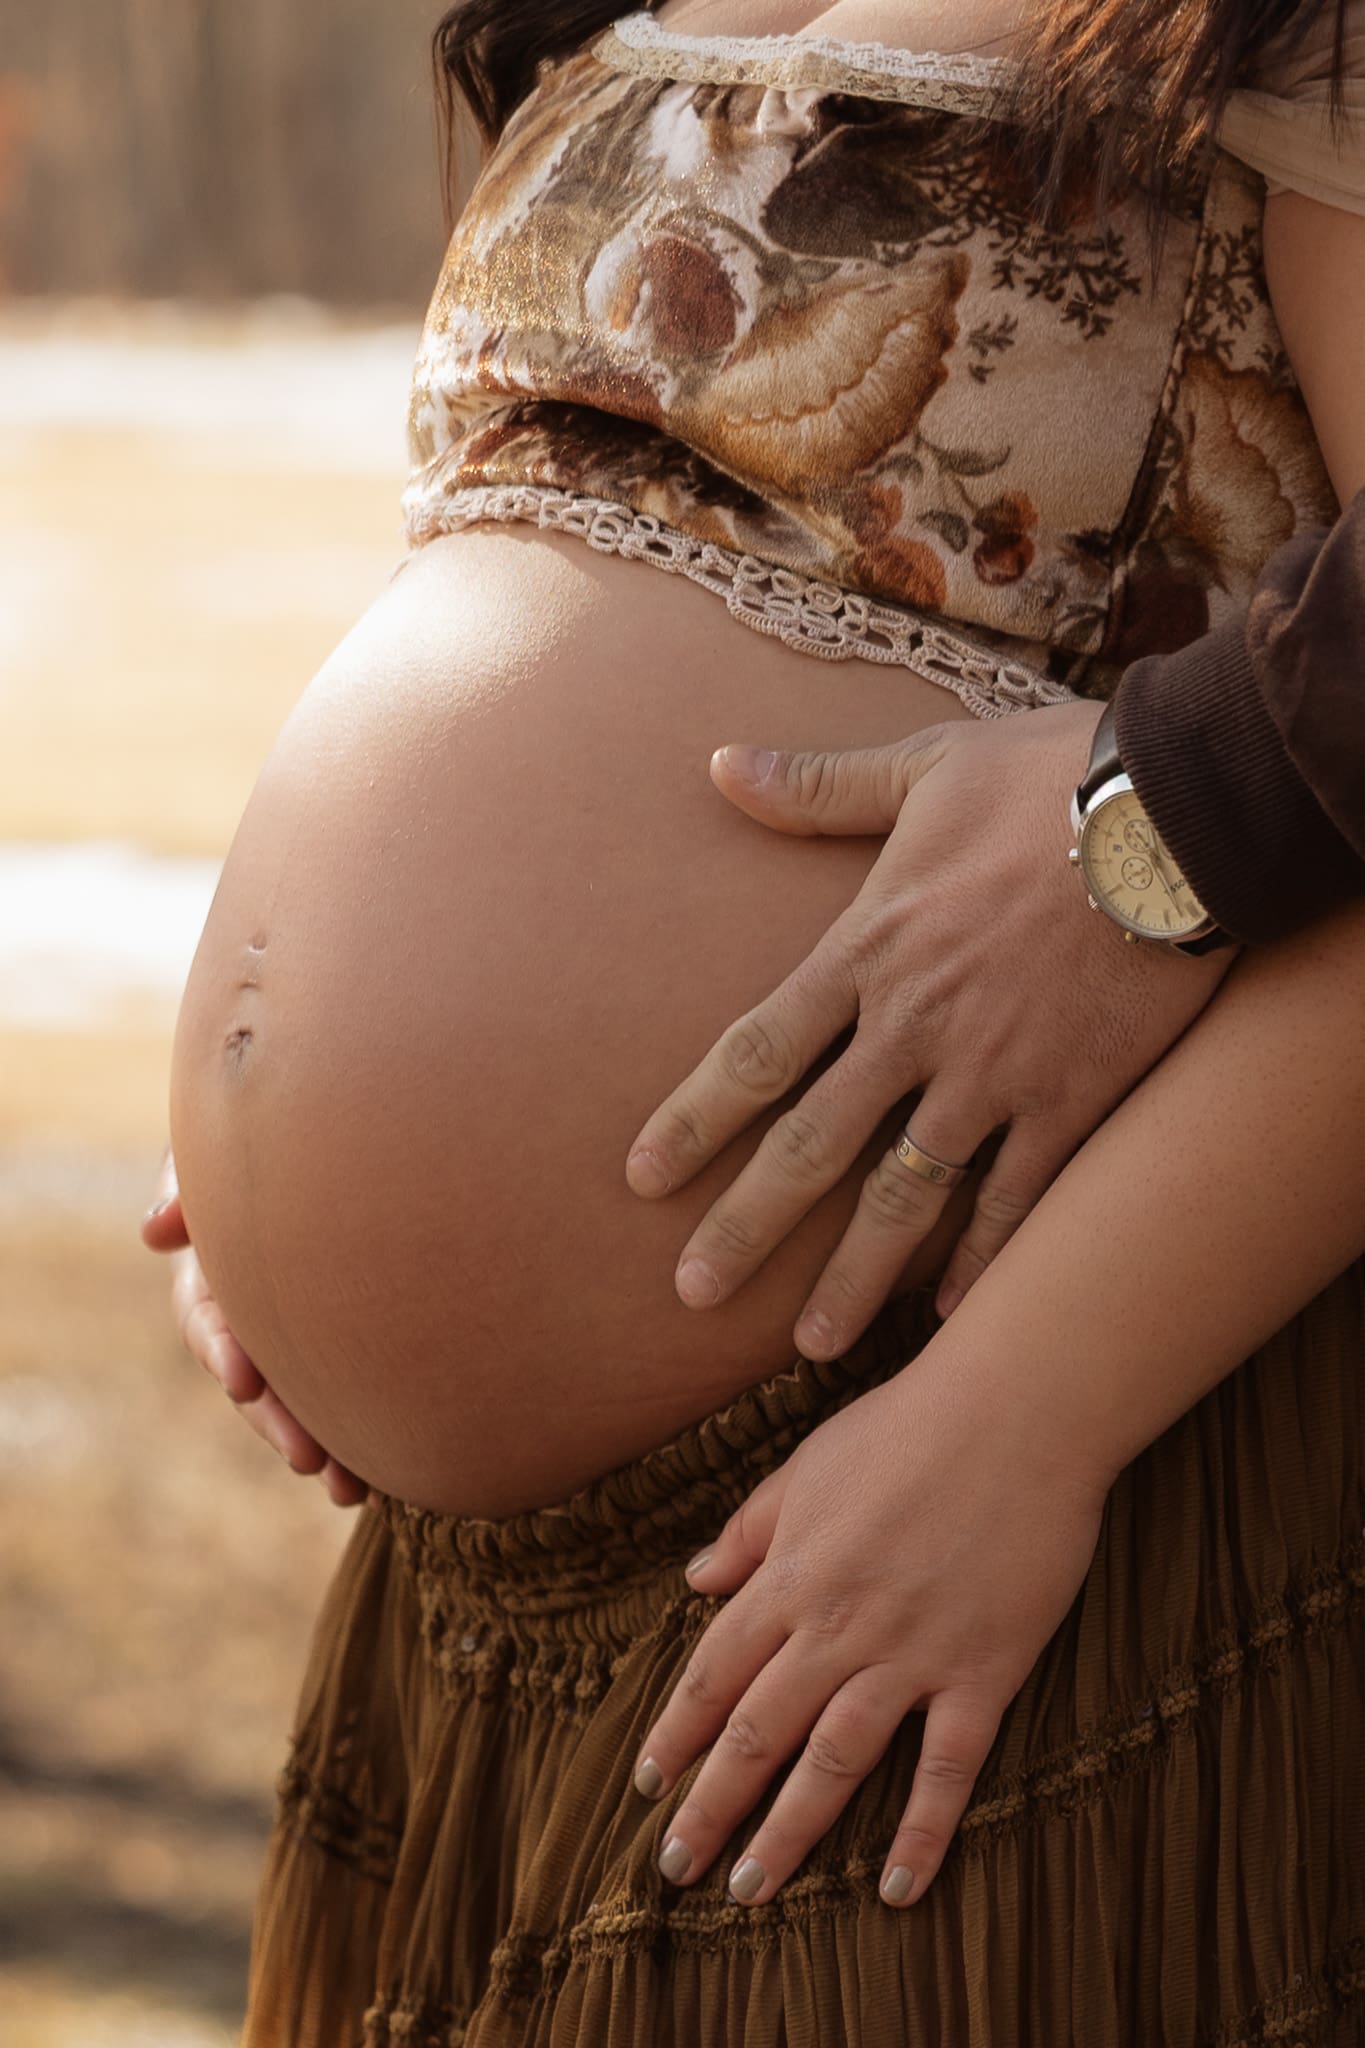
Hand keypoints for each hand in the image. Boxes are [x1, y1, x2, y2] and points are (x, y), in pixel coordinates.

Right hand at [141, 1150, 368, 1507]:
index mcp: (217, 1267)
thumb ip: (194, 1184)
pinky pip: (352, 1389)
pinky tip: (390, 1472)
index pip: (207, 1315)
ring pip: (304, 1395)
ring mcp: (302, 1327)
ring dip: (324, 1442)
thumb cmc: (286, 1124)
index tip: (245, 1378)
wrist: (361, 1123)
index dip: (222, 1347)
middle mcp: (255, 1307)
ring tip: (351, 1489)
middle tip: (307, 1458)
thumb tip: (154, 1233)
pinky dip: (367, 1431)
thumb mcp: (230, 1149)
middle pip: (257, 1376)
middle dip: (278, 1419)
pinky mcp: (353, 1338)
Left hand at [627, 703, 1233, 1353]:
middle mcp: (916, 1026)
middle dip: (747, 1225)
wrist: (1181, 809)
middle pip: (811, 1145)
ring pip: (906, 1193)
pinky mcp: (1074, 1098)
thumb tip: (717, 763)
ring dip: (854, 1273)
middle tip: (693, 1294)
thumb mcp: (923, 768)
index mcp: (868, 950)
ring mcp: (995, 1071)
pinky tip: (950, 1311)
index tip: (643, 1178)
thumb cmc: (1050, 777)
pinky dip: (983, 1259)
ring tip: (812, 1344)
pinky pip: (1016, 1197)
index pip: (758, 1051)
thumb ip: (819, 787)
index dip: (694, 1119)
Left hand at [632, 1353, 1106, 1905]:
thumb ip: (751, 1529)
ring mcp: (912, 1653)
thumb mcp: (808, 1466)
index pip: (714, 1672)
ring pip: (834, 1762)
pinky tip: (897, 1889)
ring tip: (751, 1893)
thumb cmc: (909, 1424)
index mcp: (792, 1574)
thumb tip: (694, 1578)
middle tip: (676, 1870)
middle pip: (759, 1732)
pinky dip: (920, 1833)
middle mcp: (839, 1625)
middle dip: (712, 1806)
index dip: (677, 1733)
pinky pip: (947, 1768)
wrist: (1016, 1410)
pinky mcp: (984, 1669)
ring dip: (787, 1833)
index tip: (648, 1786)